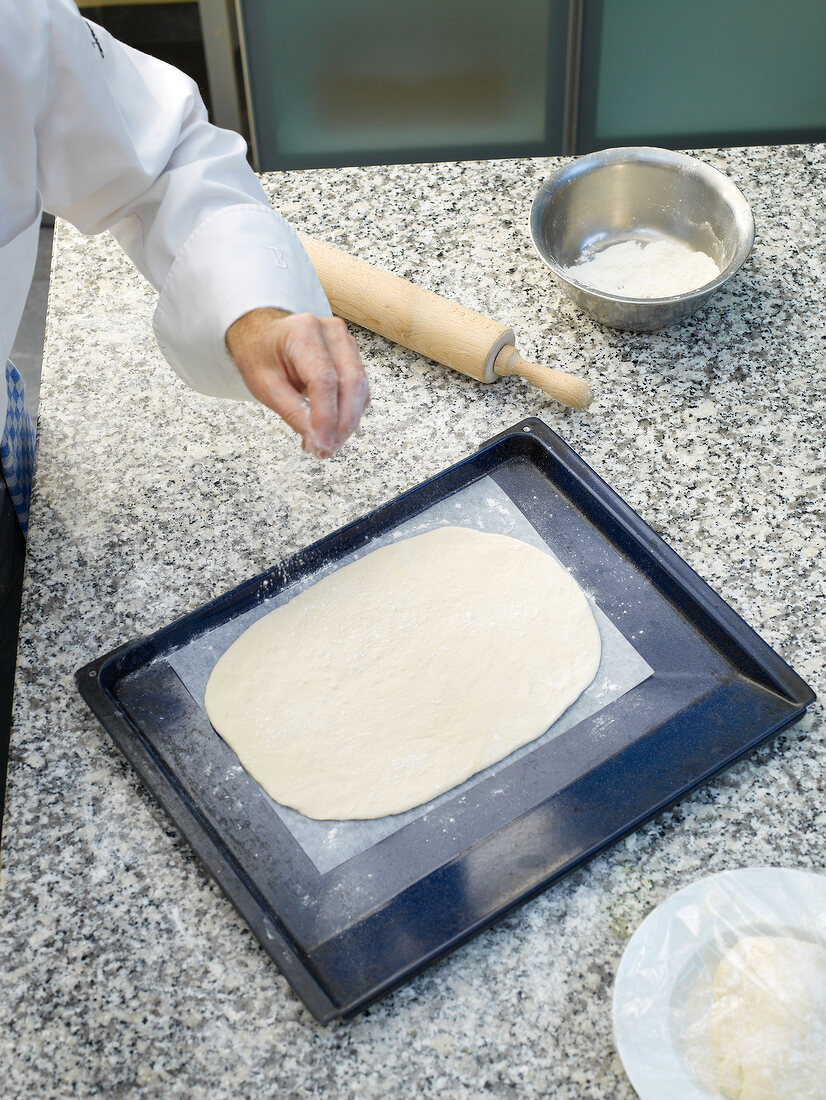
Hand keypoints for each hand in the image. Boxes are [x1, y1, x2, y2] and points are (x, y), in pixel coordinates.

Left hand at [225, 308, 369, 457]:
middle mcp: (331, 333)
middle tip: (326, 450)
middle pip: (351, 383)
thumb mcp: (265, 386)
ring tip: (326, 445)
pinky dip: (349, 413)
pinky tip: (332, 429)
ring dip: (348, 422)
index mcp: (303, 333)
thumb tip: (318, 439)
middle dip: (342, 423)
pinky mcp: (352, 355)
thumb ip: (293, 412)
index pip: (324, 379)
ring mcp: (345, 342)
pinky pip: (359, 389)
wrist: (263, 335)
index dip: (327, 416)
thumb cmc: (260, 355)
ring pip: (360, 388)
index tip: (322, 443)